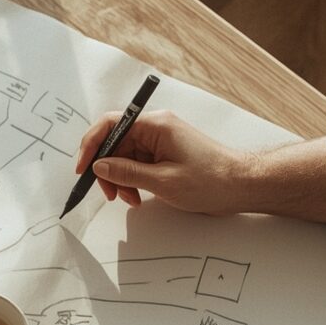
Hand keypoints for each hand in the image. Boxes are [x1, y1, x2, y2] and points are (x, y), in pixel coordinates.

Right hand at [74, 109, 249, 213]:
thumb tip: (100, 166)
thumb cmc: (211, 180)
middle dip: (108, 169)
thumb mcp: (163, 181)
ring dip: (121, 179)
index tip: (83, 168)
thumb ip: (127, 173)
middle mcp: (156, 127)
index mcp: (155, 124)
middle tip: (110, 194)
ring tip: (130, 200)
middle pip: (116, 143)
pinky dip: (134, 180)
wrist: (242, 185)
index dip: (91, 145)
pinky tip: (138, 196)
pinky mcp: (166, 153)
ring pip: (125, 156)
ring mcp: (161, 140)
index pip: (110, 125)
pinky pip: (139, 163)